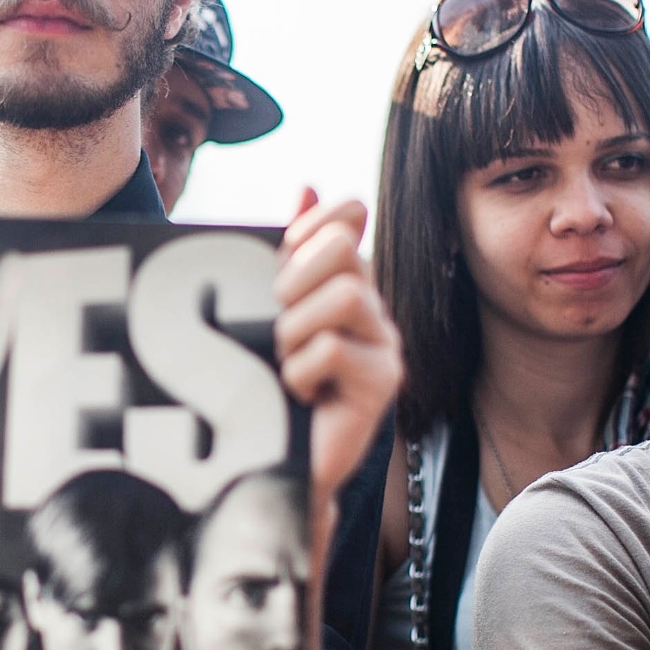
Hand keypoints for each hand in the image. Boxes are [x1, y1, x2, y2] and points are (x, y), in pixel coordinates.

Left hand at [274, 189, 403, 505]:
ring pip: (344, 296)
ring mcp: (384, 343)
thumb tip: (305, 187)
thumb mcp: (264, 314)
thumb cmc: (264, 386)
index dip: (310, 225)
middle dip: (294, 282)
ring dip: (295, 331)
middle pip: (342, 249)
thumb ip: (285, 255)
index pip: (346, 217)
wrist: (273, 462)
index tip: (283, 255)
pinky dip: (301, 372)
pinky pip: (335, 349)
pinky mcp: (384, 383)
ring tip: (283, 366)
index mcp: (340, 280)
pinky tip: (297, 394)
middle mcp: (370, 305)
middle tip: (276, 326)